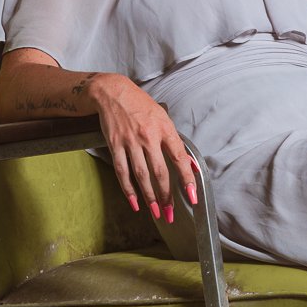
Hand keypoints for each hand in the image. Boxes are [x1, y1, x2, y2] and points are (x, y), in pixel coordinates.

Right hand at [86, 74, 199, 221]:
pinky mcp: (115, 146)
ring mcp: (130, 142)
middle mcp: (148, 137)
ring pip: (141, 176)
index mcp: (164, 129)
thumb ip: (176, 143)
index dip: (187, 179)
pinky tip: (134, 202)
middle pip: (160, 172)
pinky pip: (122, 172)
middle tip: (171, 212)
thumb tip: (190, 164)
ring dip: (149, 197)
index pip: (179, 158)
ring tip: (156, 212)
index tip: (192, 196)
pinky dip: (128, 190)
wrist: (113, 93)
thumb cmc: (141, 106)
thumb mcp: (164, 118)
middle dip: (167, 195)